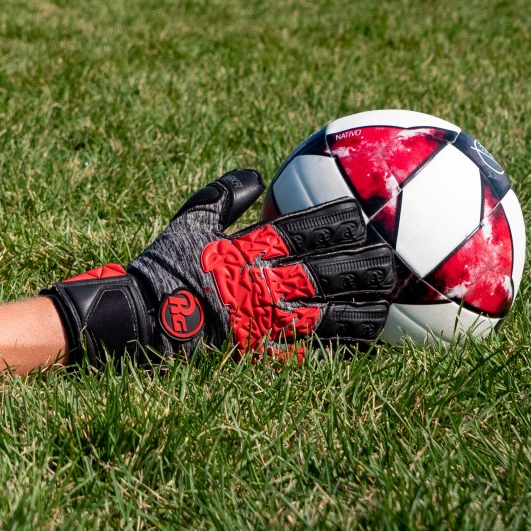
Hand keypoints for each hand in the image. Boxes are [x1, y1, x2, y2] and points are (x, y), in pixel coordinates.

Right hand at [43, 169, 394, 365]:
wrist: (140, 317)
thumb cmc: (162, 266)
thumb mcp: (188, 221)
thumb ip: (224, 196)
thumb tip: (254, 174)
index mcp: (247, 249)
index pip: (304, 230)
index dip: (338, 223)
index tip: (363, 217)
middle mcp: (263, 284)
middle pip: (328, 272)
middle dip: (365, 266)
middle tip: (391, 262)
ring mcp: (262, 322)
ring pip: (327, 317)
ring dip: (360, 311)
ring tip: (384, 307)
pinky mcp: (256, 354)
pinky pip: (304, 356)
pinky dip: (333, 352)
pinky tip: (355, 348)